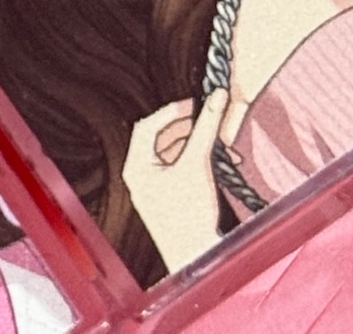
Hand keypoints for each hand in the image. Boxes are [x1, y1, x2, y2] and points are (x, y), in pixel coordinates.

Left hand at [121, 87, 227, 273]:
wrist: (195, 254)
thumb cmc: (189, 215)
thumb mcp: (198, 162)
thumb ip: (206, 126)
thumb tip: (216, 97)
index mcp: (136, 166)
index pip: (148, 125)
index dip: (171, 111)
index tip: (193, 106)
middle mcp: (139, 176)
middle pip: (158, 137)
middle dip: (183, 127)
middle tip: (203, 118)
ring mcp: (150, 188)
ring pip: (168, 152)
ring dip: (190, 142)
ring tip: (211, 138)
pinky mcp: (163, 197)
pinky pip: (173, 168)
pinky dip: (190, 158)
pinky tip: (212, 158)